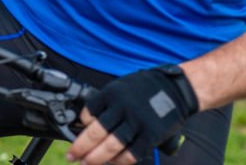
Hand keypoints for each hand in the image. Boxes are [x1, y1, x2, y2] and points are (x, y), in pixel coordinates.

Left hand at [67, 65, 197, 163]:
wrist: (174, 89)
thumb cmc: (143, 88)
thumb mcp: (120, 86)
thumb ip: (106, 103)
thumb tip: (87, 121)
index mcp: (112, 93)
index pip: (89, 112)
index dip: (80, 123)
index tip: (77, 130)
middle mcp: (122, 108)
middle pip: (96, 132)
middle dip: (80, 147)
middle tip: (71, 155)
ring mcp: (137, 122)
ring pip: (111, 145)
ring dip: (96, 158)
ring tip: (86, 163)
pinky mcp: (151, 135)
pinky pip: (132, 153)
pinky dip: (119, 161)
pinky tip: (111, 163)